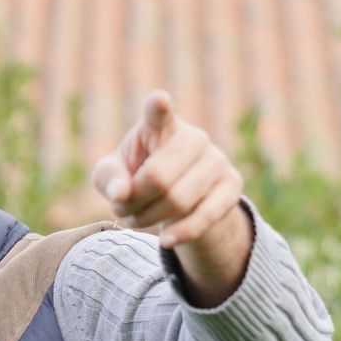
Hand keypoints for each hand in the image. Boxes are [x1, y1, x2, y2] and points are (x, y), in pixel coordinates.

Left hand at [90, 91, 251, 300]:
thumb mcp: (112, 176)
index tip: (158, 100)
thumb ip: (108, 179)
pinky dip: (182, 232)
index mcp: (159, 126)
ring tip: (137, 219)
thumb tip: (120, 195)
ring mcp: (216, 159)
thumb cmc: (138, 177)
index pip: (158, 114)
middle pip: (157, 178)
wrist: (178, 197)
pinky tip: (166, 241)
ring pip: (178, 200)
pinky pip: (206, 215)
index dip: (158, 107)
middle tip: (123, 209)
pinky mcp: (232, 185)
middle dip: (134, 201)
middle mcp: (193, 137)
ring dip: (149, 218)